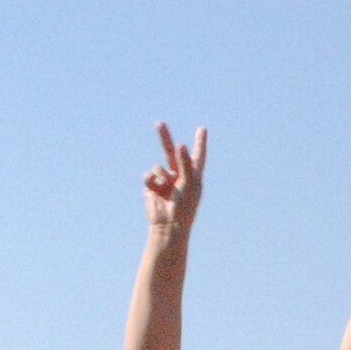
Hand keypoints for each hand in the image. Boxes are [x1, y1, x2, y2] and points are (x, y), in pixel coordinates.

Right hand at [143, 122, 206, 237]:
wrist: (168, 225)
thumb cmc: (184, 206)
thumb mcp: (188, 182)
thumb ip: (185, 162)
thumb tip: (180, 144)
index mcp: (193, 176)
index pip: (198, 156)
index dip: (200, 143)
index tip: (202, 129)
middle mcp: (179, 177)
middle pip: (171, 153)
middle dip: (164, 138)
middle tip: (158, 124)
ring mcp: (165, 182)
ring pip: (158, 167)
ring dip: (160, 174)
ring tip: (165, 188)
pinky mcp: (152, 188)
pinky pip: (148, 176)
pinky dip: (149, 181)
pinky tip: (153, 192)